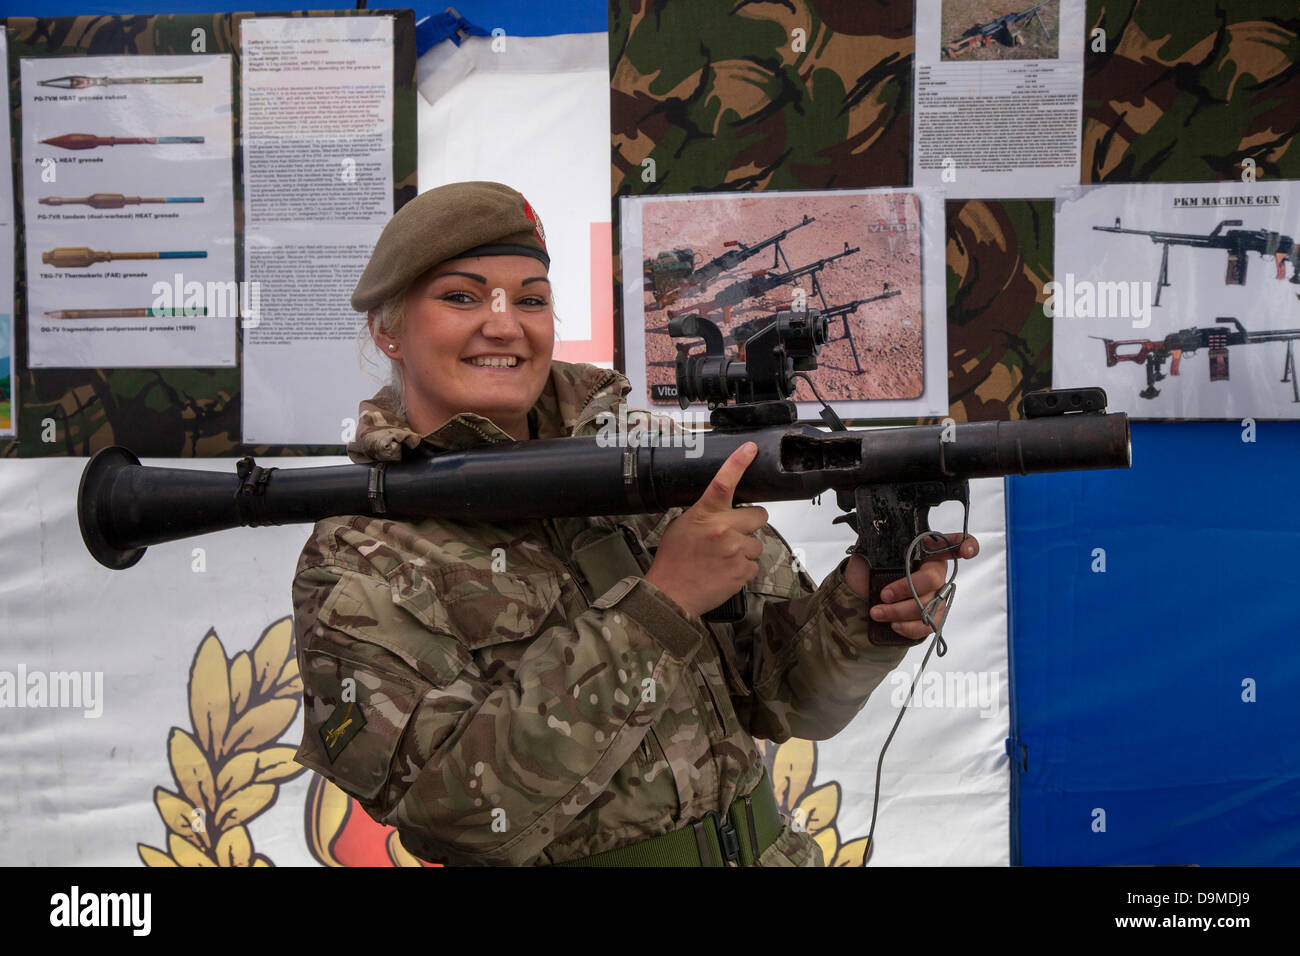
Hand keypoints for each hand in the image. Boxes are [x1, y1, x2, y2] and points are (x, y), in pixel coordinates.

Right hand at [644, 442, 769, 617]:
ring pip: (757, 543)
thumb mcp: (681, 526)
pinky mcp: (742, 571)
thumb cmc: (673, 560)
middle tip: (737, 532)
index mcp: (705, 514)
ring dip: (746, 549)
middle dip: (751, 522)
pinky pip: (754, 565)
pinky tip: (726, 572)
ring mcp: (735, 551)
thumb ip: (703, 514)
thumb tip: (720, 508)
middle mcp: (723, 529)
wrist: (671, 594)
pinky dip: (743, 569)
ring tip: (725, 558)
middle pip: (759, 514)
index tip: (750, 449)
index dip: (738, 463)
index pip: (723, 482)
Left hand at [844, 532, 979, 641]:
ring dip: (899, 611)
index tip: (967, 550)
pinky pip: (929, 626)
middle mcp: (935, 571)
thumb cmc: (869, 570)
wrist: (861, 596)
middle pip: (932, 579)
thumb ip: (878, 541)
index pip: (951, 543)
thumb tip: (877, 531)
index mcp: (924, 550)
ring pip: (928, 605)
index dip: (964, 544)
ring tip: (877, 612)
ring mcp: (936, 595)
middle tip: (883, 595)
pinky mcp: (932, 617)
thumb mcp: (870, 550)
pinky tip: (894, 624)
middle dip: (906, 589)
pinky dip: (909, 627)